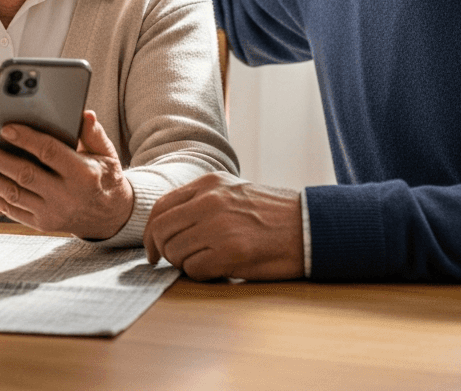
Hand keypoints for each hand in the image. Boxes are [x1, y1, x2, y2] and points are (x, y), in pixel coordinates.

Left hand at [0, 110, 133, 239]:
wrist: (110, 217)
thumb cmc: (104, 177)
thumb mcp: (106, 153)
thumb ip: (93, 133)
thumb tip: (84, 113)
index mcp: (83, 174)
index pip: (50, 153)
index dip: (27, 139)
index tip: (5, 127)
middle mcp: (65, 196)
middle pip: (24, 175)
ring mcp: (52, 213)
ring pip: (13, 195)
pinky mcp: (41, 223)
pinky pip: (11, 210)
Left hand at [143, 171, 304, 280]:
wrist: (310, 226)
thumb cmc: (271, 213)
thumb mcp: (232, 190)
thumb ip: (200, 200)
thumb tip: (169, 223)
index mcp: (208, 184)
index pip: (160, 207)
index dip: (150, 231)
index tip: (152, 248)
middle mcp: (209, 201)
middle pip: (161, 230)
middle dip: (160, 251)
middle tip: (167, 262)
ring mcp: (219, 227)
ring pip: (175, 252)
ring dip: (182, 264)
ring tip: (201, 263)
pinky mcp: (232, 253)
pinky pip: (195, 270)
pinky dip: (199, 275)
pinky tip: (216, 270)